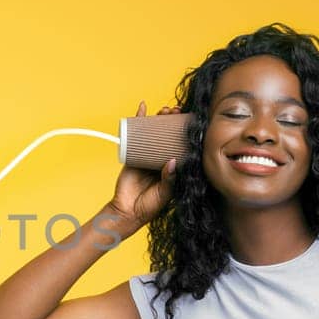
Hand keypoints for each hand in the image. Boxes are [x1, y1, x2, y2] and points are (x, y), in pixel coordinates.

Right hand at [108, 102, 179, 224]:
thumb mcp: (165, 193)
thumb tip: (172, 161)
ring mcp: (146, 155)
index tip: (190, 121)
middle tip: (176, 112)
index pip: (181, 144)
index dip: (185, 132)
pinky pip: (135, 134)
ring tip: (164, 110)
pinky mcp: (132, 154)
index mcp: (173, 167)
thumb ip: (169, 179)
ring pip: (153, 132)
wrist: (127, 211)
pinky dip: (138, 119)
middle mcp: (160, 158)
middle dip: (172, 121)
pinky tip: (142, 107)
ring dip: (158, 118)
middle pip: (167, 134)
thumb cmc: (150, 206)